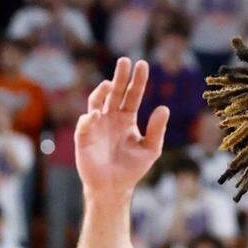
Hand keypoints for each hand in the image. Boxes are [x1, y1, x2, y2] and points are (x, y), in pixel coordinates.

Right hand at [75, 58, 169, 203]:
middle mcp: (110, 118)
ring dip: (102, 92)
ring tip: (110, 84)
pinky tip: (97, 115)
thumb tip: (164, 108)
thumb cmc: (132, 168)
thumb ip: (156, 129)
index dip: (137, 81)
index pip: (132, 95)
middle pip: (115, 93)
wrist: (114, 187)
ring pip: (97, 102)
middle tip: (125, 61)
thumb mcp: (150, 149)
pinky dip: (89, 118)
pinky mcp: (84, 137)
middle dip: (120, 77)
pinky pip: (85, 124)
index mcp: (126, 119)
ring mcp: (96, 126)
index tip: (142, 64)